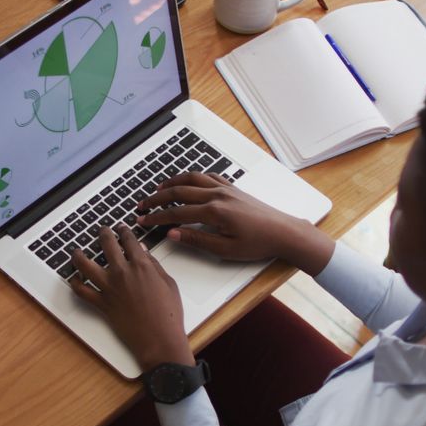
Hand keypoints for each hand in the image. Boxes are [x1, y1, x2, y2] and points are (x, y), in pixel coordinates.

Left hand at [68, 224, 193, 369]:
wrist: (159, 338)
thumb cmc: (168, 313)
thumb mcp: (168, 283)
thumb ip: (154, 265)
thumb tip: (143, 251)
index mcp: (141, 265)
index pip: (129, 240)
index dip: (125, 231)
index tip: (122, 228)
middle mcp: (122, 273)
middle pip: (107, 245)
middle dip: (104, 234)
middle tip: (102, 230)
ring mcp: (109, 288)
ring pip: (86, 265)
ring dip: (79, 255)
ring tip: (76, 251)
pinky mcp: (101, 304)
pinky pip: (82, 291)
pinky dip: (74, 284)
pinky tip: (73, 277)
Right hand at [136, 173, 334, 274]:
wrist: (284, 232)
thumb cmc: (258, 243)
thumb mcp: (225, 249)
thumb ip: (197, 240)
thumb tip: (172, 234)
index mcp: (214, 212)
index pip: (176, 213)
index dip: (156, 217)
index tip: (142, 220)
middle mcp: (217, 195)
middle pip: (179, 191)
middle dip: (157, 198)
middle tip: (142, 204)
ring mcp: (226, 188)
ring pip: (192, 178)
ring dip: (173, 182)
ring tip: (158, 189)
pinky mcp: (233, 188)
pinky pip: (208, 176)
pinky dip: (193, 177)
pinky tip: (187, 181)